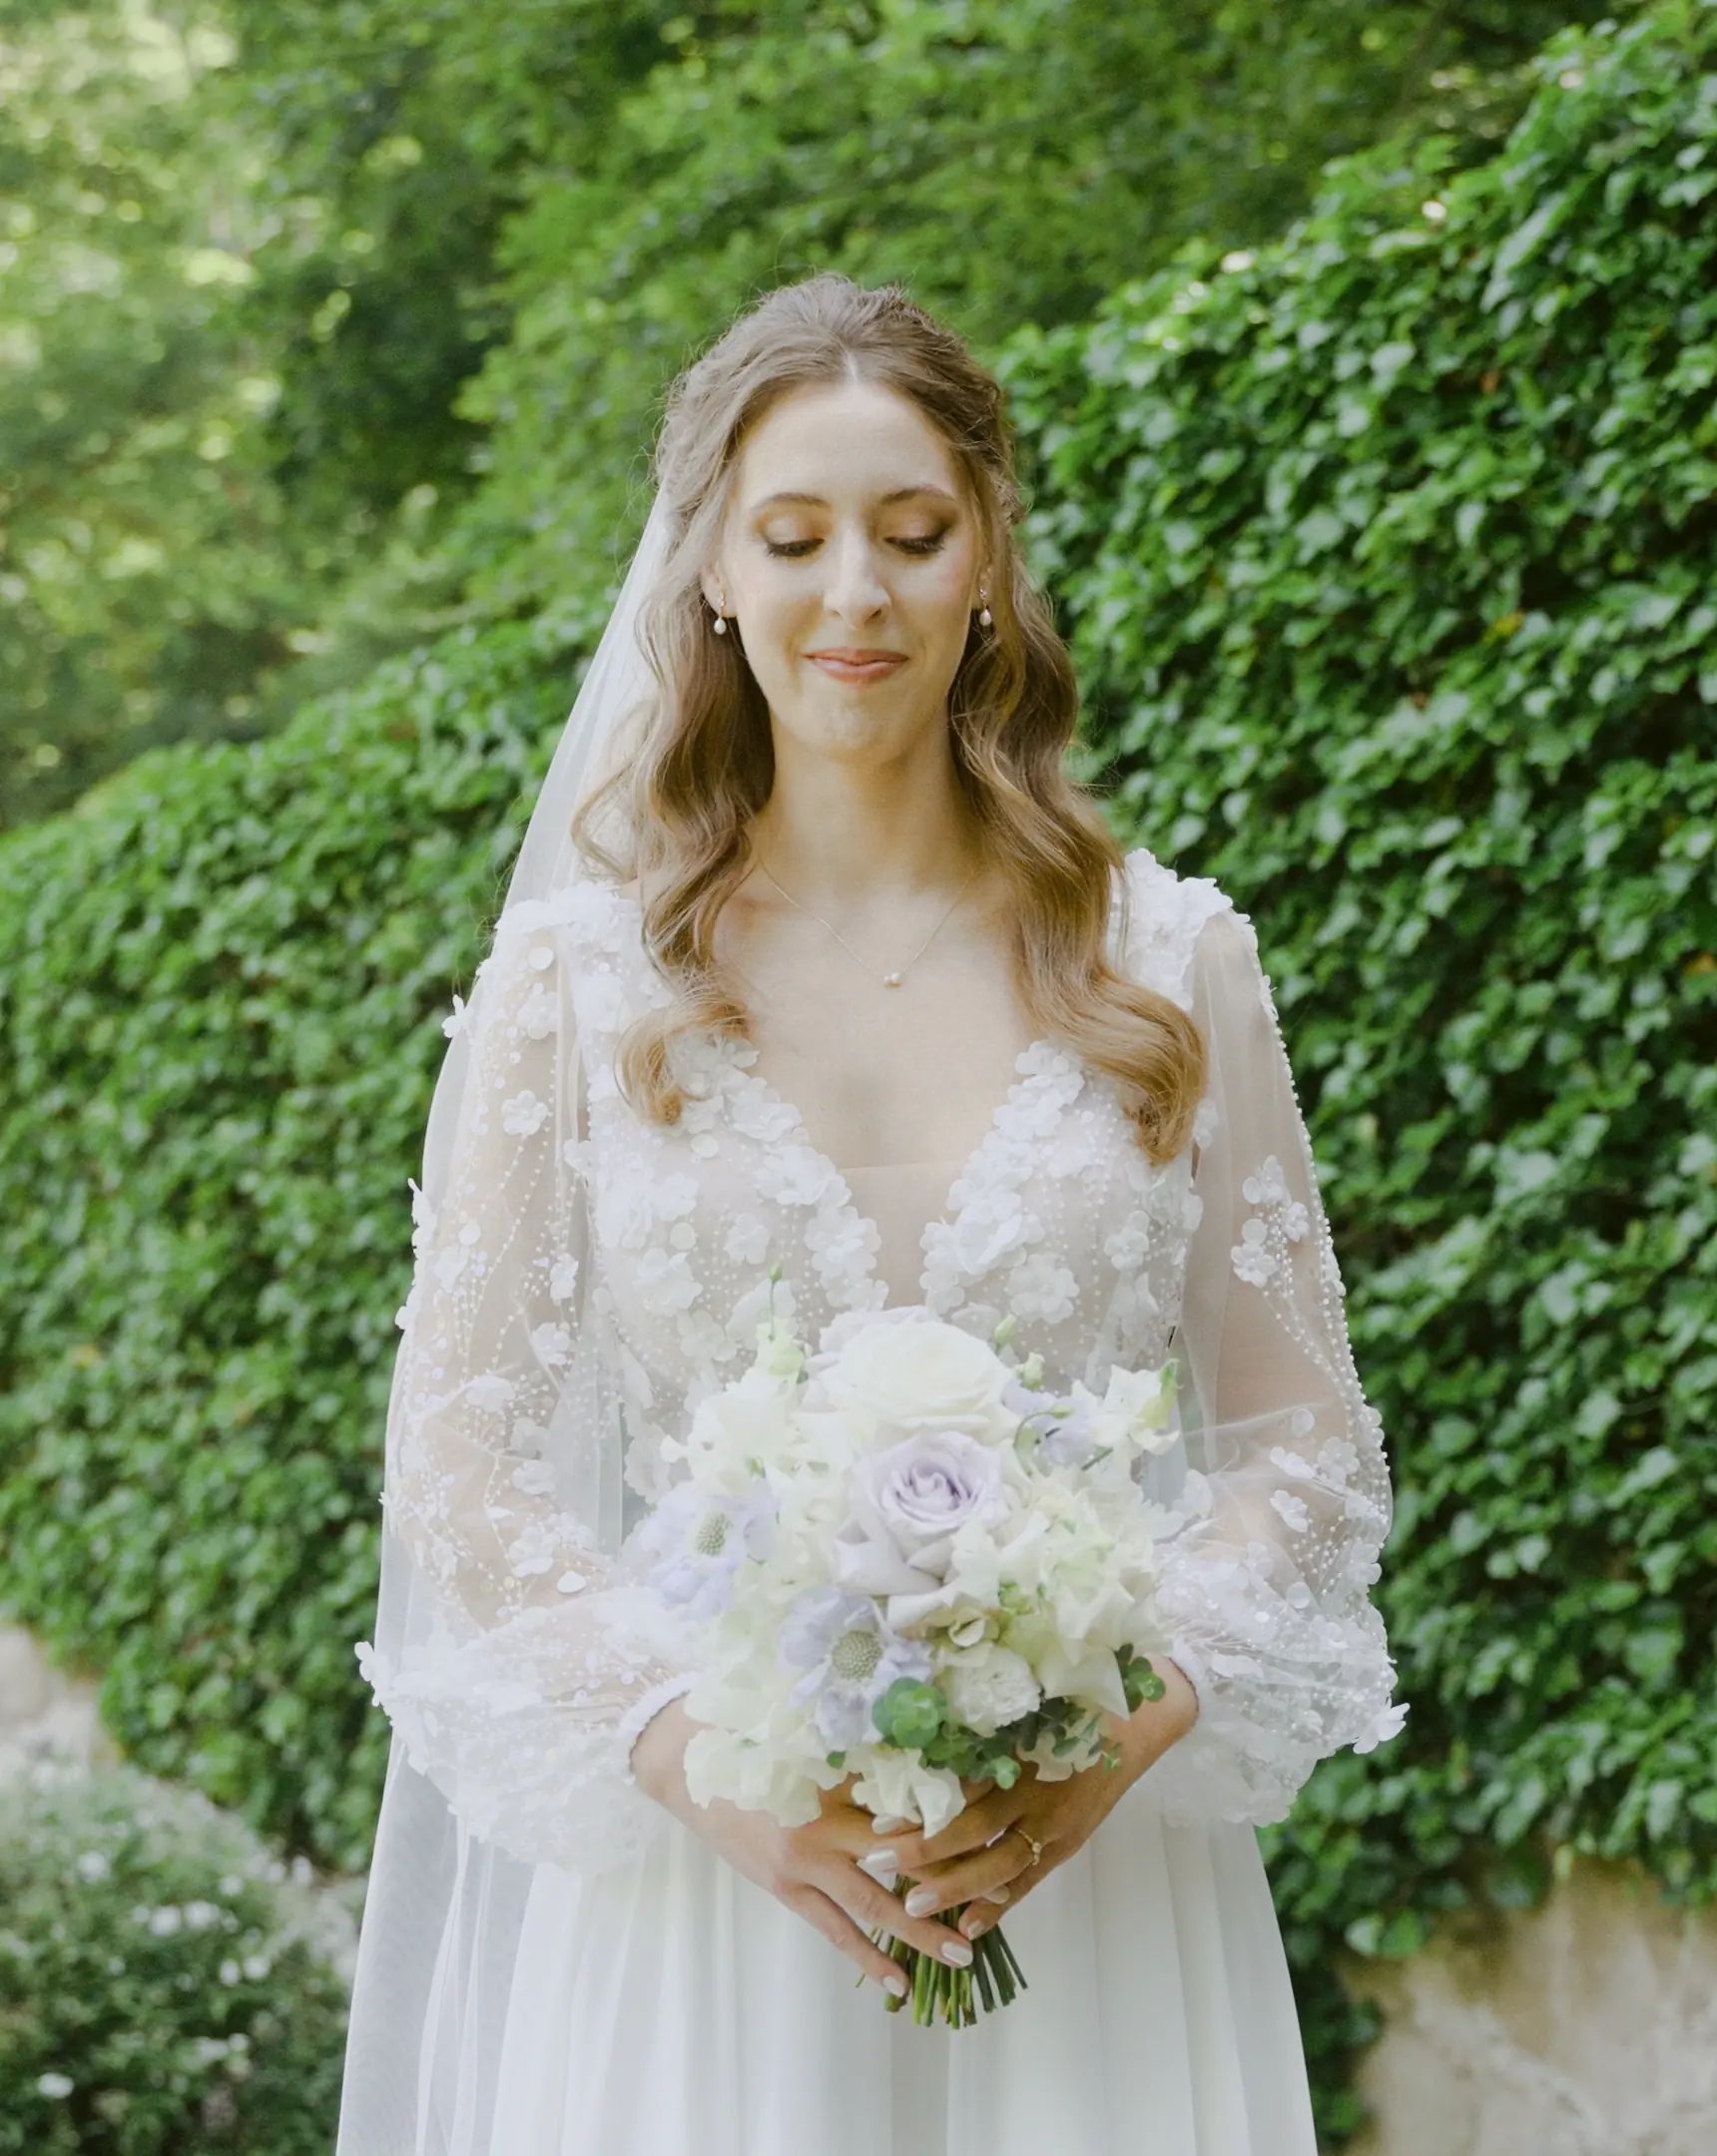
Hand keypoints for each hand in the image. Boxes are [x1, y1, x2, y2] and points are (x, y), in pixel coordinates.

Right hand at [629, 1696, 980, 1995]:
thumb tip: (924, 1758)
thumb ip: (862, 1751)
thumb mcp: (809, 1735)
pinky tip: (897, 1980)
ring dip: (919, 1932)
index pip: (909, 1803)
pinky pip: (833, 1929)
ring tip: (962, 1956)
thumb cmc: (752, 1737)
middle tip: (1000, 1900)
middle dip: (951, 1883)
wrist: (686, 1763)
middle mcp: (824, 1824)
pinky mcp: (784, 1887)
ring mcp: (803, 1862)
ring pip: (874, 1905)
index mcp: (836, 1777)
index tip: (997, 1827)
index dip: (954, 1818)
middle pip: (903, 1861)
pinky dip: (867, 1955)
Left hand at [876, 1657, 1199, 1942]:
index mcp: (1017, 1754)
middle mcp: (1033, 1793)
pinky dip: (1000, 1905)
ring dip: (955, 1887)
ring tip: (913, 1905)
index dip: (922, 1804)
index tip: (879, 1817)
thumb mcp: (1023, 1712)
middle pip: (973, 1828)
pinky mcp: (1066, 1846)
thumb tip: (919, 1743)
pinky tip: (970, 1927)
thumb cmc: (1069, 1709)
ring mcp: (1053, 1825)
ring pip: (999, 1864)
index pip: (961, 1786)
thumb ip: (978, 1733)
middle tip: (878, 1862)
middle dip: (924, 1850)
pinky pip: (1029, 1881)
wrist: (1132, 1728)